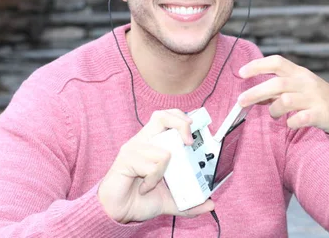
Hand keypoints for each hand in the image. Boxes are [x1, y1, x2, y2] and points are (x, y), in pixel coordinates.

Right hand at [98, 109, 214, 223]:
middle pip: (162, 116)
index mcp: (153, 143)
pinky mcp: (126, 159)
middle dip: (181, 124)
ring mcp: (133, 149)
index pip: (166, 117)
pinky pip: (152, 166)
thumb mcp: (171, 200)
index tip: (195, 127)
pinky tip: (144, 188)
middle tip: (189, 142)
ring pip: (164, 151)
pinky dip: (153, 181)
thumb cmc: (141, 199)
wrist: (118, 213)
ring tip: (154, 183)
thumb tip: (210, 205)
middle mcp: (143, 141)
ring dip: (165, 171)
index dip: (181, 117)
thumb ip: (190, 202)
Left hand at [238, 55, 328, 140]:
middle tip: (241, 101)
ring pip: (286, 100)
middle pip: (277, 83)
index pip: (277, 62)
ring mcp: (315, 98)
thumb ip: (280, 89)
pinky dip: (290, 123)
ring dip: (274, 110)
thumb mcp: (301, 87)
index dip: (257, 65)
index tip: (241, 73)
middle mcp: (306, 82)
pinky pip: (300, 118)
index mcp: (300, 73)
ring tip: (274, 115)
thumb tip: (255, 95)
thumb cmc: (319, 99)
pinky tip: (290, 124)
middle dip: (256, 92)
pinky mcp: (321, 114)